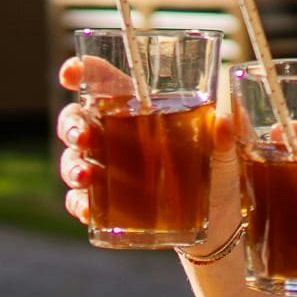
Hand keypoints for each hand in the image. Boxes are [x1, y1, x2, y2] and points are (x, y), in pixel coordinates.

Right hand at [55, 55, 238, 252]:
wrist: (221, 224)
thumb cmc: (220, 173)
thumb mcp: (227, 152)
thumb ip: (226, 135)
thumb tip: (225, 122)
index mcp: (142, 110)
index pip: (105, 82)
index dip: (83, 72)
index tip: (69, 74)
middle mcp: (118, 135)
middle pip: (78, 118)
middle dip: (72, 125)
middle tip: (83, 137)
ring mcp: (110, 170)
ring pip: (73, 159)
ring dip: (72, 166)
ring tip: (85, 178)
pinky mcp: (109, 204)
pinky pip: (81, 201)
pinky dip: (79, 204)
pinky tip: (87, 211)